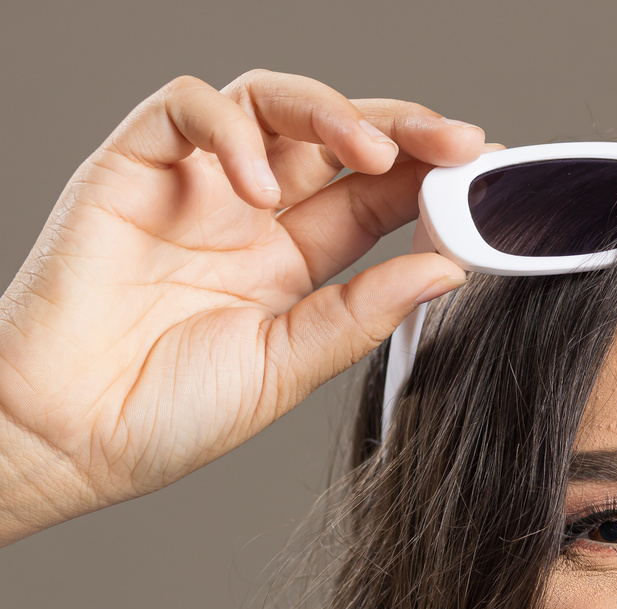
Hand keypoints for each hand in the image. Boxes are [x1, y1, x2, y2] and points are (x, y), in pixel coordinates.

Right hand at [0, 71, 482, 542]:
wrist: (68, 436)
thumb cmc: (165, 414)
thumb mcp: (285, 368)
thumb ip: (359, 315)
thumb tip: (446, 269)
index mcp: (291, 264)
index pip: (373, 199)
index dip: (429, 179)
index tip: (487, 178)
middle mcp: (249, 214)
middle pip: (337, 140)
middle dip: (403, 130)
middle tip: (460, 142)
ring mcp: (195, 184)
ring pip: (272, 103)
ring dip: (332, 115)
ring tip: (373, 154)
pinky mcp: (133, 165)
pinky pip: (187, 108)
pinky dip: (228, 129)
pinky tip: (255, 185)